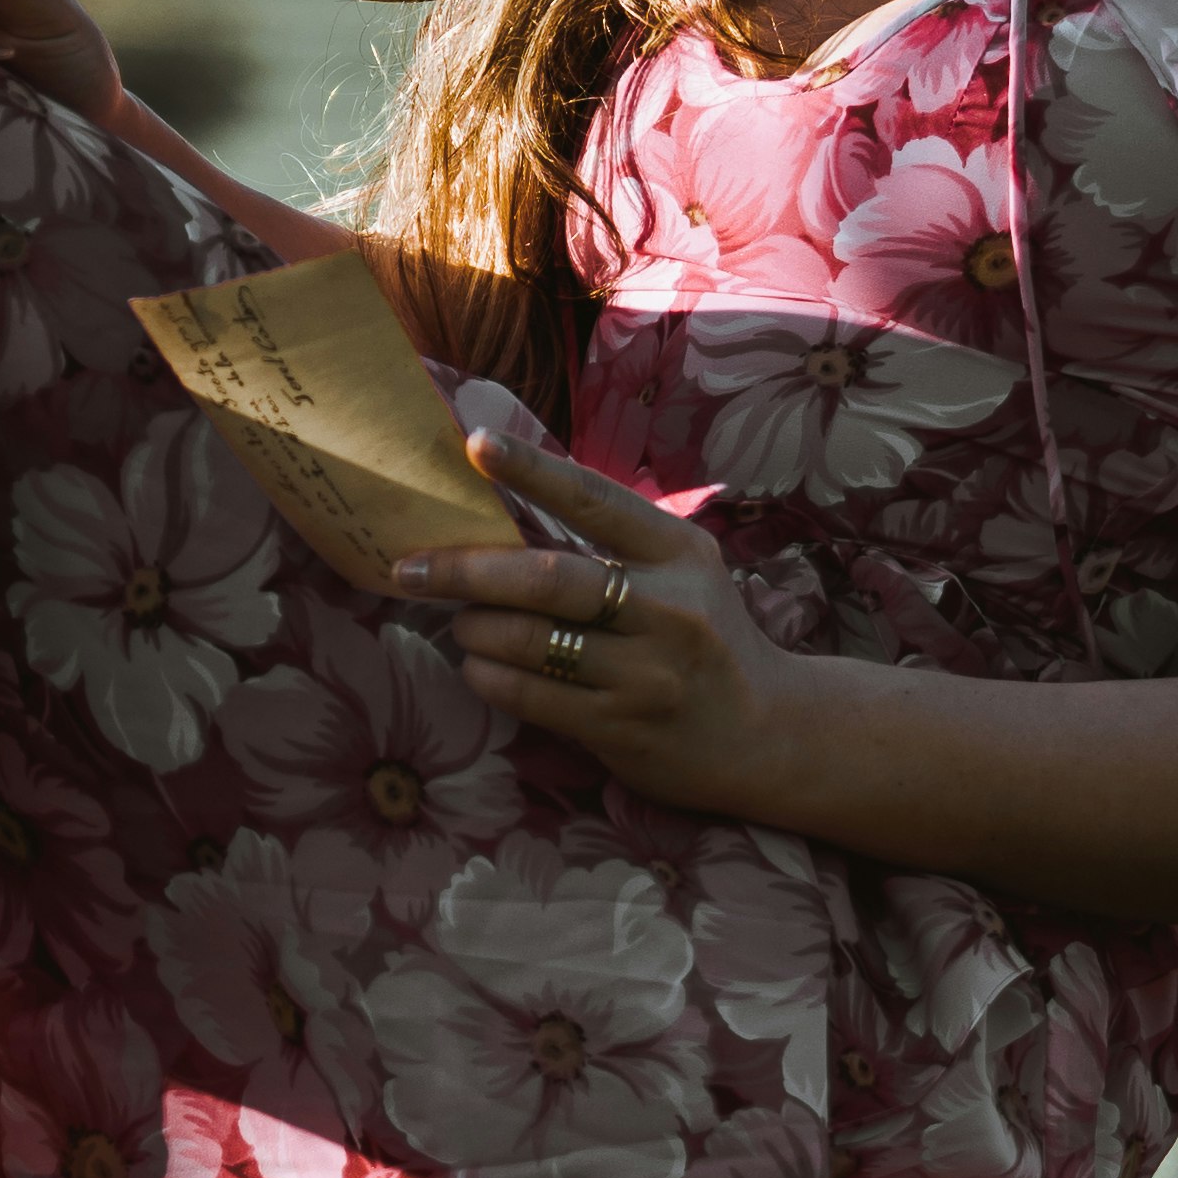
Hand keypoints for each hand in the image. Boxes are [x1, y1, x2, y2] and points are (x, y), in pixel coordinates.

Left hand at [386, 431, 795, 809]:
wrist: (767, 733)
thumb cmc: (701, 637)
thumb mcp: (679, 573)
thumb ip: (610, 545)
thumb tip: (502, 510)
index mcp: (678, 553)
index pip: (595, 500)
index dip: (533, 470)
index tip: (476, 444)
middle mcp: (667, 610)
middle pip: (548, 578)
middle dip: (466, 570)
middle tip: (410, 567)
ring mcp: (646, 674)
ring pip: (530, 641)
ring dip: (475, 628)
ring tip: (461, 622)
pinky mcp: (622, 726)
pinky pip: (531, 695)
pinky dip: (489, 675)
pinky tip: (479, 665)